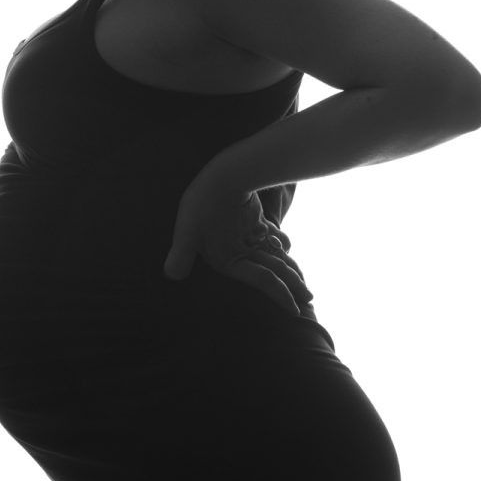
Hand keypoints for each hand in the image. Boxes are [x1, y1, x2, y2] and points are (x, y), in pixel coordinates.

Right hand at [163, 175, 313, 316]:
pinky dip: (281, 243)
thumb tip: (170, 274)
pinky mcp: (253, 222)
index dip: (277, 294)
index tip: (295, 309)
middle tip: (310, 297)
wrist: (219, 170)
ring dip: (289, 269)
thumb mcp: (189, 228)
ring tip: (305, 283)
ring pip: (273, 257)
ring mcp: (245, 237)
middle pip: (270, 271)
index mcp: (223, 259)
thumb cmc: (204, 200)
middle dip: (290, 284)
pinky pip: (271, 238)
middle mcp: (234, 251)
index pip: (258, 280)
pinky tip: (287, 246)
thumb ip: (182, 252)